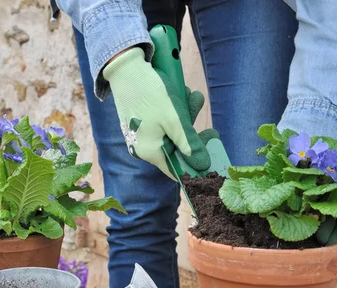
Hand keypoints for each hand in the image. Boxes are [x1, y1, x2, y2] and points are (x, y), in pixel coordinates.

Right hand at [103, 47, 211, 179]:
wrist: (125, 67)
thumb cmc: (150, 94)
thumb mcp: (175, 120)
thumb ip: (189, 144)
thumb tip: (203, 165)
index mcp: (150, 151)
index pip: (175, 169)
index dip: (194, 165)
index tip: (211, 155)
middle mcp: (143, 146)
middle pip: (176, 148)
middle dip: (193, 132)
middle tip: (208, 123)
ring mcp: (141, 133)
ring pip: (172, 131)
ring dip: (186, 115)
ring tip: (192, 96)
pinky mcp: (141, 120)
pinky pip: (163, 122)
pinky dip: (175, 110)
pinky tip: (180, 94)